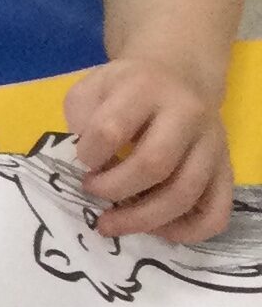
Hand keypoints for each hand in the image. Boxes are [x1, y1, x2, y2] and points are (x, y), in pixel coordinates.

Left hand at [64, 56, 234, 241]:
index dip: (89, 154)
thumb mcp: (93, 87)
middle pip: (154, 164)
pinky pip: (216, 213)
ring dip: (142, 219)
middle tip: (91, 190)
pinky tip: (156, 230)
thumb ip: (80, 117)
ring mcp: (212, 144)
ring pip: (184, 194)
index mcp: (146, 88)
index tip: (81, 161)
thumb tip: (81, 161)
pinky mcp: (226, 169)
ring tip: (110, 223)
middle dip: (114, 189)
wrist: (181, 74)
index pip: (111, 129)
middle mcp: (187, 114)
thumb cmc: (127, 88)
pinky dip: (186, 232)